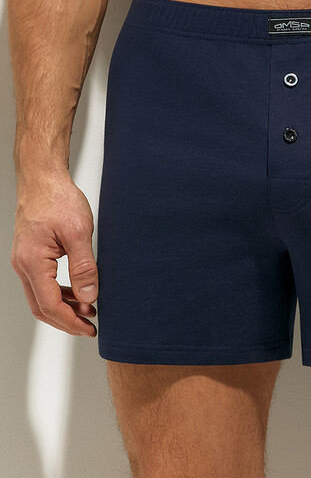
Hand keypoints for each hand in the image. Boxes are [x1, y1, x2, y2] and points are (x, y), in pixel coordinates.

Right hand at [11, 171, 97, 336]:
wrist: (43, 179)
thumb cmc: (57, 198)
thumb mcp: (79, 232)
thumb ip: (84, 267)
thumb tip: (89, 296)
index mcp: (33, 262)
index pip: (50, 305)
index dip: (70, 321)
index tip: (89, 328)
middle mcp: (23, 265)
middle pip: (42, 307)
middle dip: (66, 320)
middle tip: (90, 324)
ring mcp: (24, 260)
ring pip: (41, 296)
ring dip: (64, 306)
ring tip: (88, 308)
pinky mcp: (30, 255)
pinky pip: (42, 283)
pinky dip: (58, 292)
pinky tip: (77, 291)